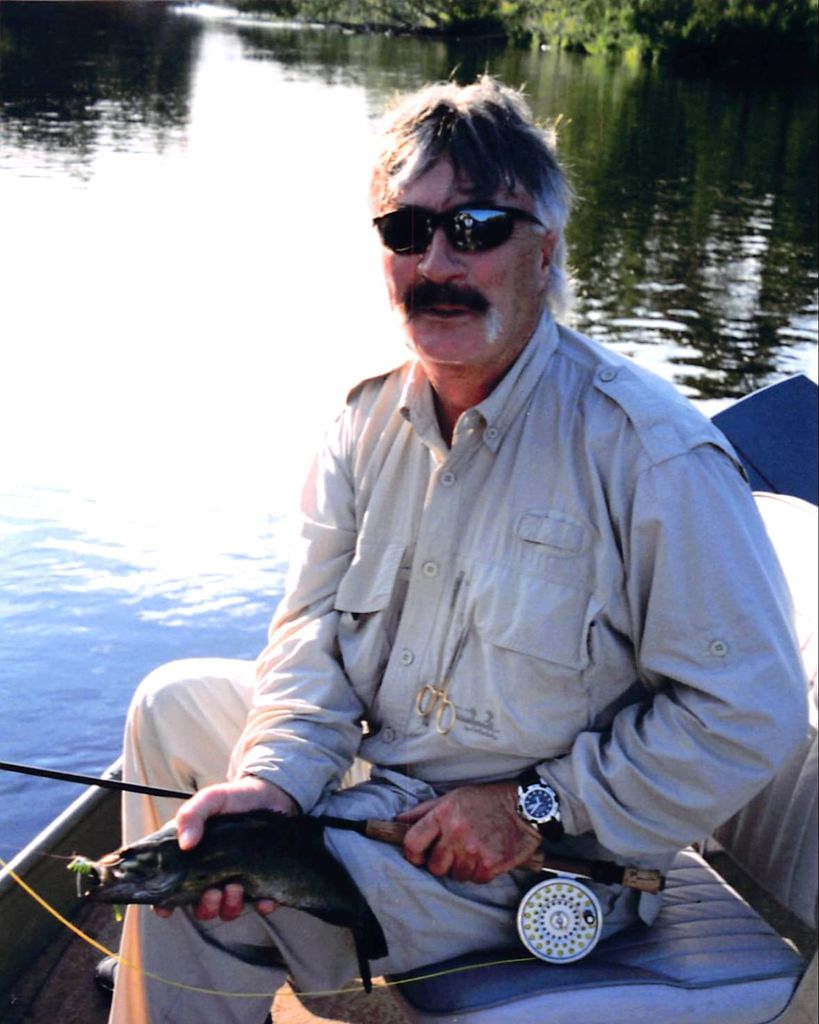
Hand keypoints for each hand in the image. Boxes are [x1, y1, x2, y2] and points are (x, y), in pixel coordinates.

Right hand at [154, 774, 296, 921]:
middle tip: (214, 891)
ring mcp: (236, 880)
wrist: (273, 794)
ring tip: (236, 886)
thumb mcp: (211, 799)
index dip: (163, 903)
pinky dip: (262, 905)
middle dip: (205, 907)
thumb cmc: (236, 797)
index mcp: (192, 857)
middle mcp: (211, 874)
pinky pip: (260, 904)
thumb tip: (185, 843)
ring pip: (226, 910)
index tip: (166, 909)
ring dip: (229, 907)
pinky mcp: (261, 881)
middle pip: (199, 907)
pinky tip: (265, 898)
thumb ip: (193, 814)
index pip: (170, 888)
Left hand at [396, 783, 541, 883]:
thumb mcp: (453, 797)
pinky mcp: (490, 866)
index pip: (412, 843)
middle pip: (434, 866)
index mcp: (444, 814)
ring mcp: (473, 852)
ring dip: (461, 867)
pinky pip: (474, 879)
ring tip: (474, 850)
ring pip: (455, 875)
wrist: (525, 807)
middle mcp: (456, 833)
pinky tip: (486, 855)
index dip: (412, 854)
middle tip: (453, 851)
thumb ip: (424, 811)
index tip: (419, 856)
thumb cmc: (486, 801)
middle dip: (440, 862)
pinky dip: (479, 872)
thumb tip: (398, 822)